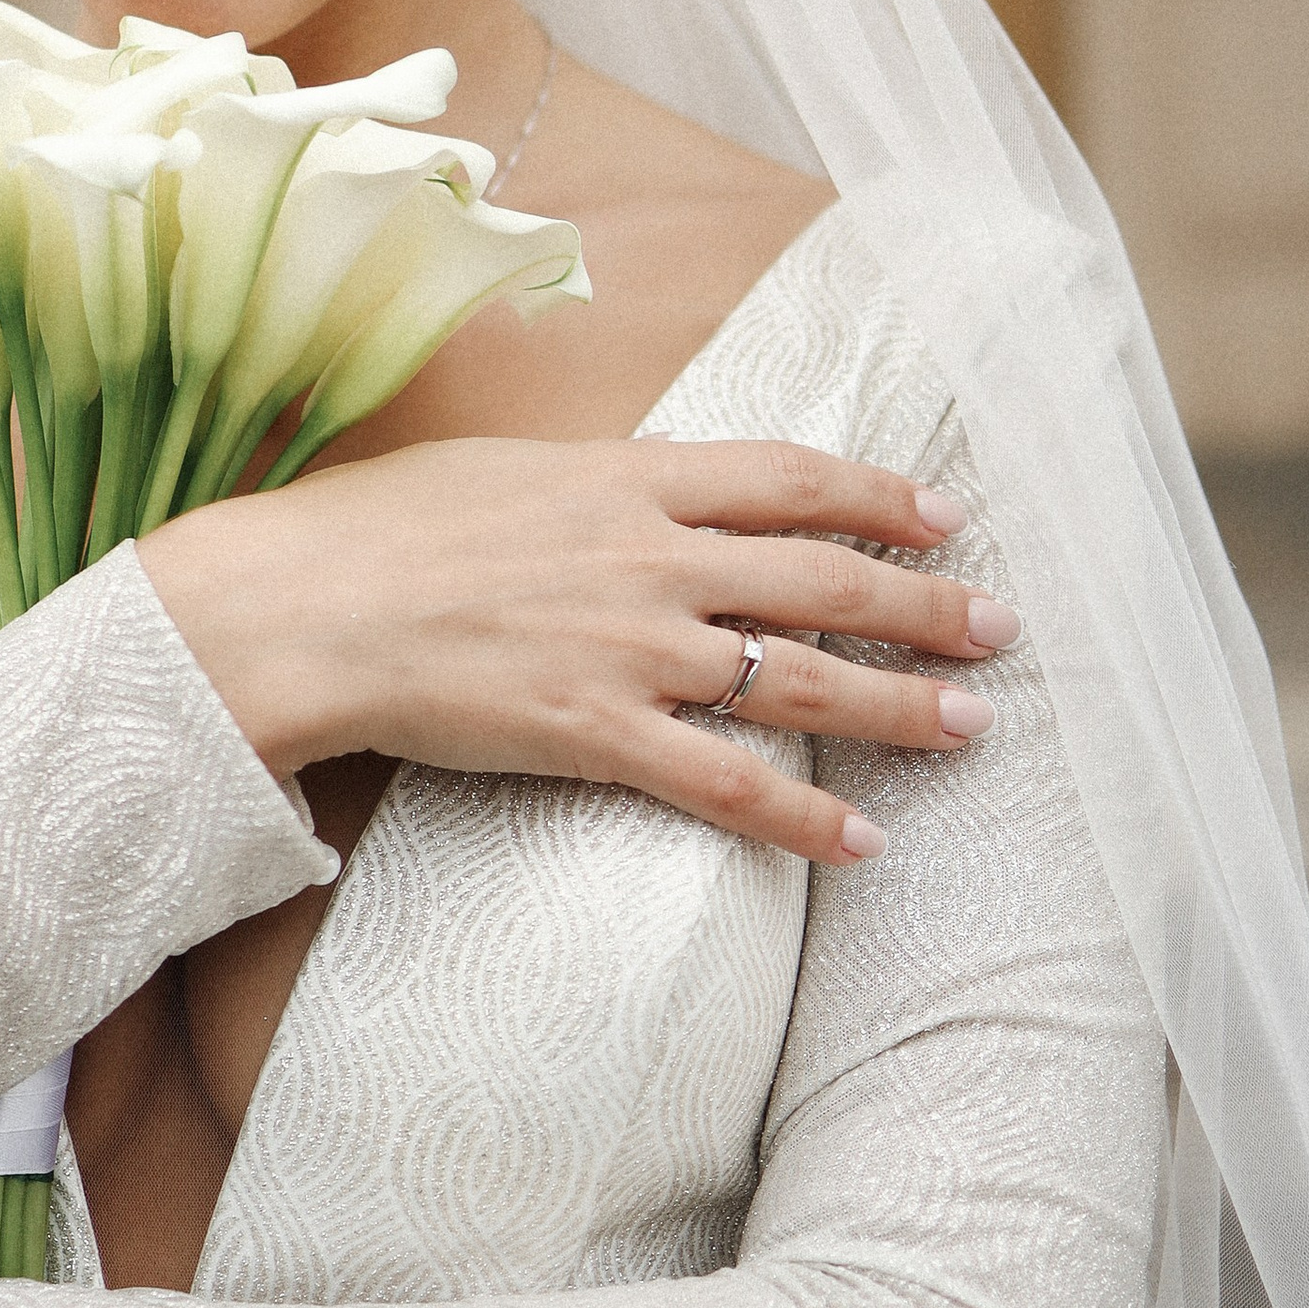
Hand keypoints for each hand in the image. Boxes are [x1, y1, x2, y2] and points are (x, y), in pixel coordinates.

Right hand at [141, 437, 1017, 868]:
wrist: (305, 606)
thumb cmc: (380, 527)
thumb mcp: (506, 466)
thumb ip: (599, 482)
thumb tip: (657, 485)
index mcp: (630, 475)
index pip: (791, 476)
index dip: (880, 494)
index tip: (944, 513)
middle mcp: (651, 556)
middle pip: (825, 576)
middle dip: (926, 604)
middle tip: (1003, 625)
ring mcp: (631, 648)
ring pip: (800, 678)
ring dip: (899, 705)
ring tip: (972, 725)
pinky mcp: (596, 734)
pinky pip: (727, 784)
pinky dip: (804, 818)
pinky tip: (863, 841)